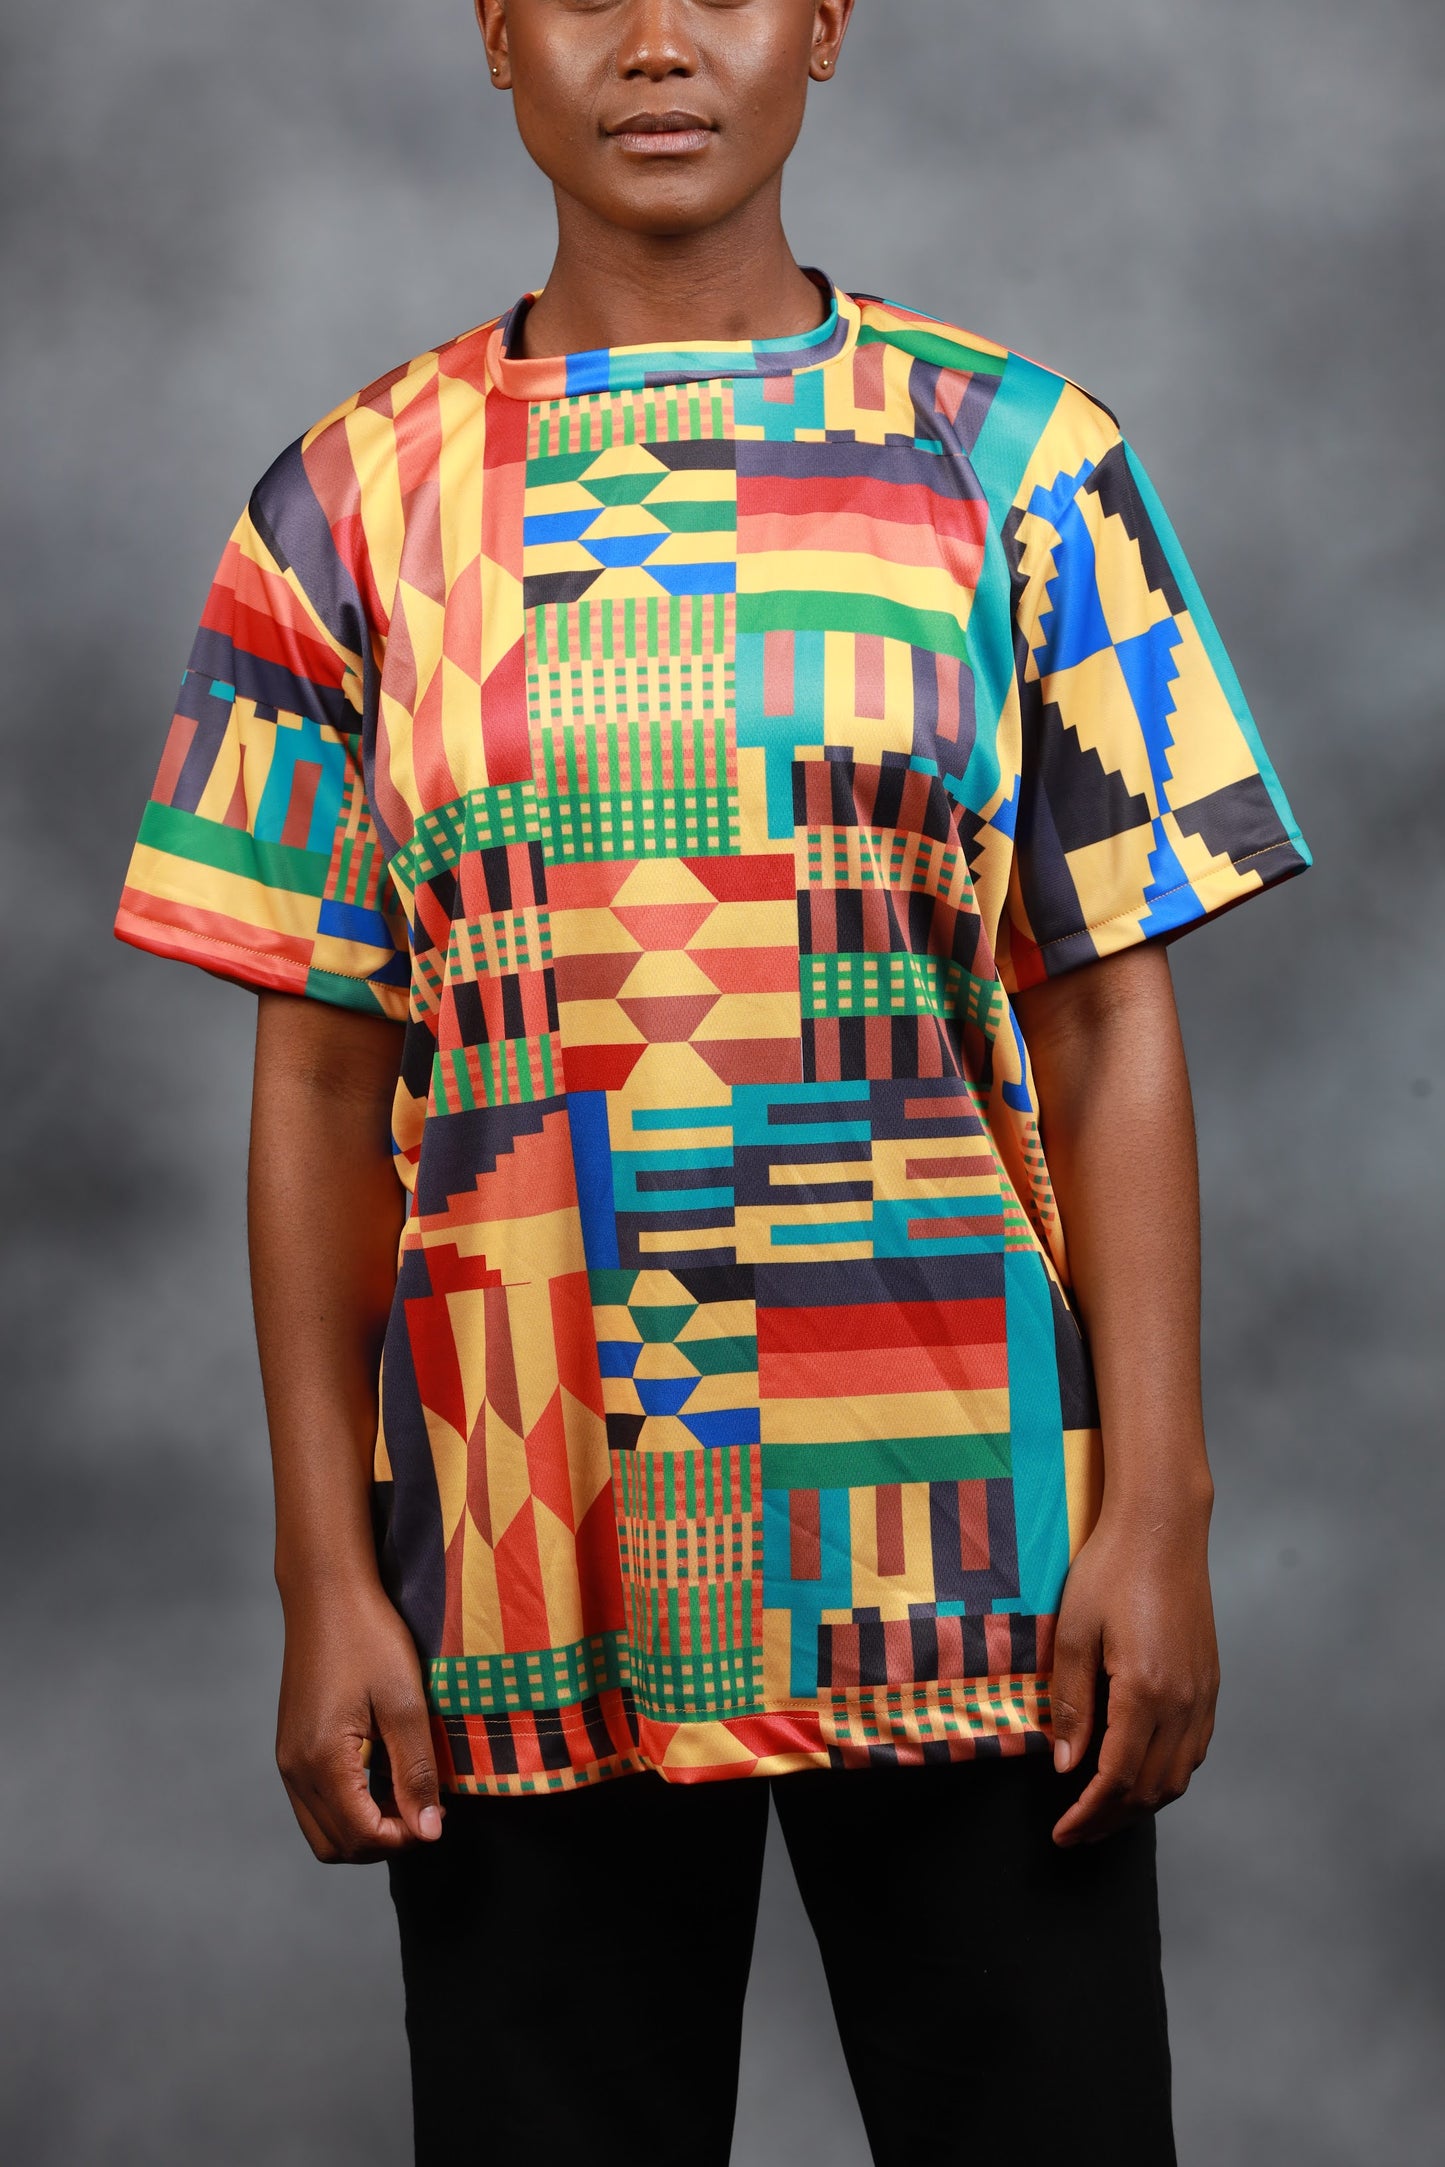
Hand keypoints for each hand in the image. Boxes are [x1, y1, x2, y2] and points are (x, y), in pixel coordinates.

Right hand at [275, 1576, 444, 1862]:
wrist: (327, 1593)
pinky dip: (348, 1807)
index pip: (360, 1836)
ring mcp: (288, 1760)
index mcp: (321, 1760)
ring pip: (323, 1830)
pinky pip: (316, 1803)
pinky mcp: (291, 1748)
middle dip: (384, 1840)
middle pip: (338, 1846)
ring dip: (365, 1827)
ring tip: (405, 1792)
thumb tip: (428, 1832)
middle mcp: (295, 1769)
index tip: (439, 1815)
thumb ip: (415, 1772)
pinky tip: (381, 1775)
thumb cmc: (370, 1638)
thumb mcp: (405, 1704)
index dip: (404, 1838)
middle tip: (424, 1808)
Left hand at [1047, 1496, 1218, 1847]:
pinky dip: (1167, 1776)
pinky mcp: (1210, 1683)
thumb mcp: (1073, 1633)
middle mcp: (1183, 1702)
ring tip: (1104, 1814)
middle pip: (1150, 1788)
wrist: (1163, 1529)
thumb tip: (1065, 1766)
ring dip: (1141, 1804)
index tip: (1062, 1833)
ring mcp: (1202, 1694)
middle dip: (1111, 1820)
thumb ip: (1069, 1703)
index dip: (1088, 1813)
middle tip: (1077, 1835)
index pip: (1116, 1778)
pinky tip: (1141, 1776)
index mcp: (1145, 1691)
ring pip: (1178, 1776)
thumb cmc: (1111, 1571)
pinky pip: (1194, 1750)